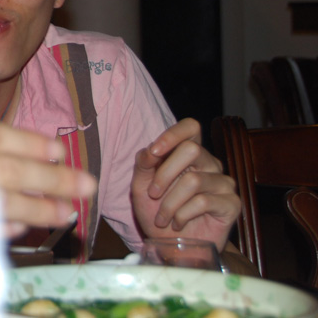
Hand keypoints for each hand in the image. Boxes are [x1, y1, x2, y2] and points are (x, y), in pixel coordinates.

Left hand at [131, 118, 239, 249]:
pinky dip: (182, 214)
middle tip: (152, 195)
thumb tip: (150, 150)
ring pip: (193, 180)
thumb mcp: (141, 186)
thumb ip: (144, 164)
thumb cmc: (158, 213)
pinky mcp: (231, 204)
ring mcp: (223, 183)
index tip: (154, 153)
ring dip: (170, 202)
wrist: (173, 246)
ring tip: (163, 217)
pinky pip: (203, 201)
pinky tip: (178, 223)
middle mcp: (210, 164)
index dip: (172, 135)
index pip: (190, 128)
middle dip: (164, 174)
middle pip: (192, 149)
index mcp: (190, 154)